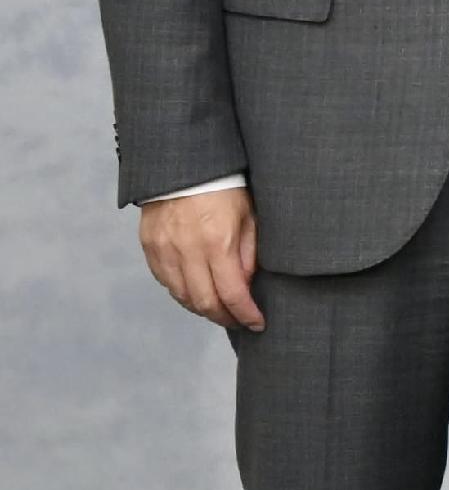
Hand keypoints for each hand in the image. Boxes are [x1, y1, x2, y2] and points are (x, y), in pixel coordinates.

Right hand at [138, 187, 264, 329]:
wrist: (185, 166)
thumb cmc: (226, 189)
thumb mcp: (250, 218)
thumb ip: (248, 255)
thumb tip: (246, 287)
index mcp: (217, 242)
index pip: (232, 294)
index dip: (246, 315)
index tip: (257, 323)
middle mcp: (187, 250)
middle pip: (204, 302)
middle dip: (224, 318)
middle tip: (239, 321)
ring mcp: (164, 249)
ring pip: (182, 295)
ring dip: (202, 308)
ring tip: (220, 309)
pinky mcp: (150, 246)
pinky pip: (165, 281)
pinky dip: (182, 292)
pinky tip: (197, 292)